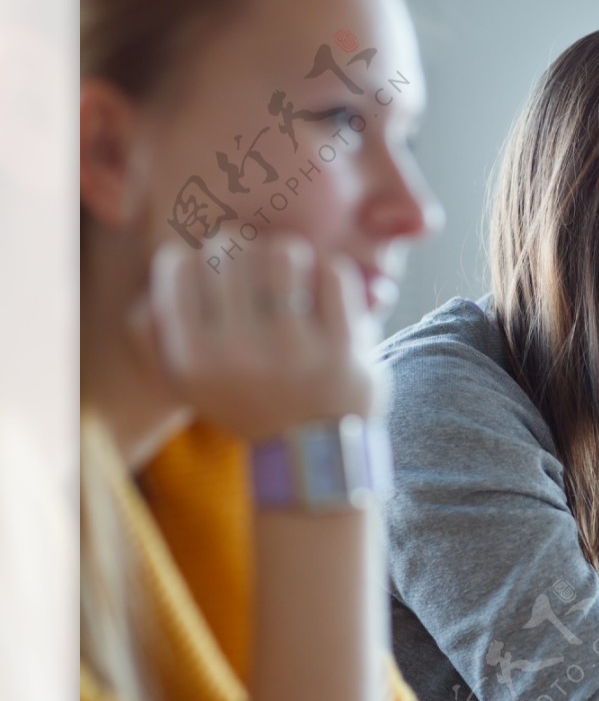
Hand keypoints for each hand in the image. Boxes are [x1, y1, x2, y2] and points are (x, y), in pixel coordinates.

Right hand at [132, 236, 377, 438]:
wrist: (310, 453)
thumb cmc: (245, 401)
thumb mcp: (183, 381)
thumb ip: (151, 332)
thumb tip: (161, 268)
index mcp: (193, 357)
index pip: (178, 264)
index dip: (197, 256)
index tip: (213, 270)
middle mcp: (239, 352)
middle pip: (229, 249)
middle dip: (241, 247)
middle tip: (253, 264)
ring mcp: (296, 349)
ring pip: (283, 253)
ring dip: (286, 252)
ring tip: (289, 270)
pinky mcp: (344, 347)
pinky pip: (334, 273)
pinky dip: (329, 271)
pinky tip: (323, 287)